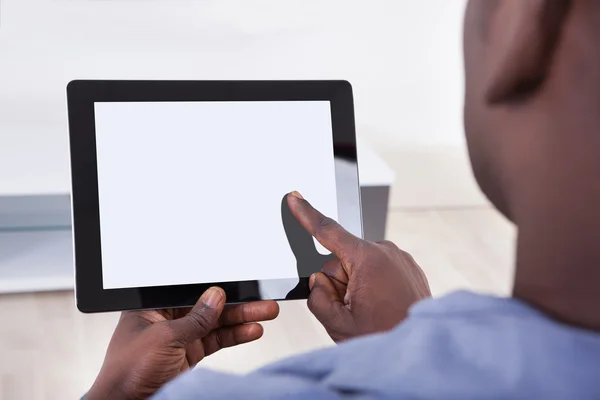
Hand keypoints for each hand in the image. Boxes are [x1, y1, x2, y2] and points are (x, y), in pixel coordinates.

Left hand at [86, 287, 278, 399]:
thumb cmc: (126, 372)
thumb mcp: (165, 338)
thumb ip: (195, 318)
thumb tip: (216, 296)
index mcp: (153, 307)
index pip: (191, 291)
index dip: (216, 287)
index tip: (240, 285)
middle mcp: (167, 320)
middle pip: (208, 306)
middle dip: (236, 304)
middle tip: (261, 301)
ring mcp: (180, 338)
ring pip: (216, 324)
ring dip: (241, 320)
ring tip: (265, 313)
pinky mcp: (189, 355)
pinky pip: (216, 341)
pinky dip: (234, 337)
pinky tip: (251, 331)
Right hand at [288, 192, 430, 341]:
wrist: (421, 353)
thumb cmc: (386, 338)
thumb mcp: (337, 323)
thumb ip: (317, 296)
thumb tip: (320, 280)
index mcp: (368, 260)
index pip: (328, 231)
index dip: (306, 213)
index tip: (295, 197)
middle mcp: (388, 252)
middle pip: (341, 259)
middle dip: (340, 282)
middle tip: (354, 310)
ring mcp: (401, 259)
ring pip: (359, 265)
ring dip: (357, 286)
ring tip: (373, 311)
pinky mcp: (408, 267)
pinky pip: (377, 270)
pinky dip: (374, 285)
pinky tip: (383, 306)